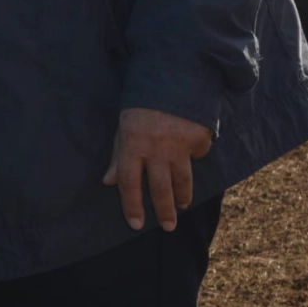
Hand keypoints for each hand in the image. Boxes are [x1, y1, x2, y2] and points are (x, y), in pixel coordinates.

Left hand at [102, 107, 213, 231]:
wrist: (172, 79)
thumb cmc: (141, 107)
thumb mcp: (123, 128)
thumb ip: (118, 157)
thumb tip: (108, 182)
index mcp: (132, 145)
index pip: (129, 183)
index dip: (132, 206)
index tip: (136, 224)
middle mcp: (156, 148)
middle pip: (160, 188)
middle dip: (164, 211)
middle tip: (168, 226)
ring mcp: (179, 145)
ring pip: (182, 180)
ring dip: (182, 197)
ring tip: (182, 206)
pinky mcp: (199, 139)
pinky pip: (197, 156)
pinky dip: (194, 157)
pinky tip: (192, 154)